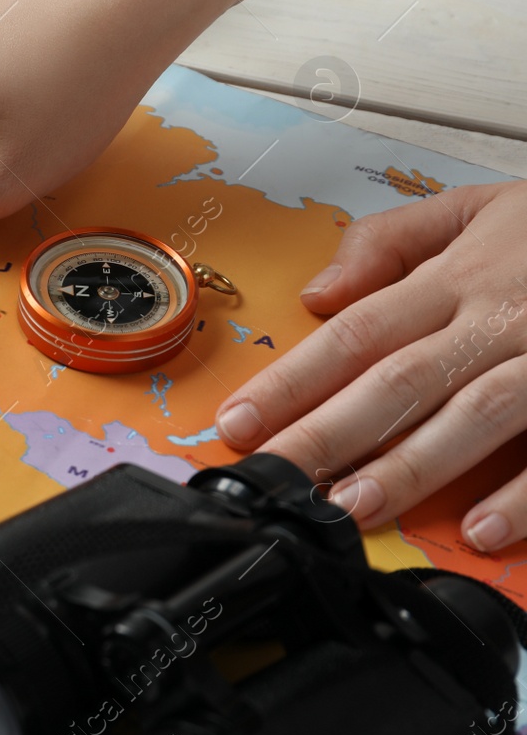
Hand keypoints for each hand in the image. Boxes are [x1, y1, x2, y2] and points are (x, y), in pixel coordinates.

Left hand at [215, 182, 526, 549]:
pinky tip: (480, 528)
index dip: (291, 381)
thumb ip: (392, 241)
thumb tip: (319, 291)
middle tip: (274, 480)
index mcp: (459, 277)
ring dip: (411, 466)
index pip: (354, 333)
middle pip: (398, 379)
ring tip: (352, 509)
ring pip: (475, 413)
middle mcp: (499, 318)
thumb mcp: (479, 206)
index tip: (236, 423)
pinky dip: (526, 490)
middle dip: (327, 434)